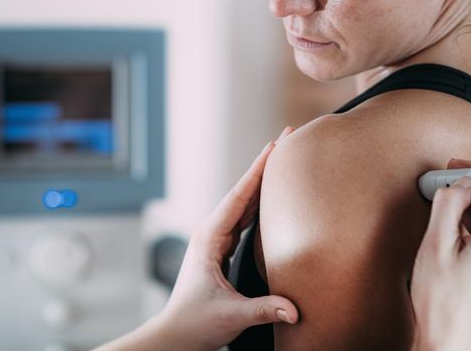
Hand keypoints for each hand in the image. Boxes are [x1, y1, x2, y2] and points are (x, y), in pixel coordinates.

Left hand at [94, 127, 298, 350]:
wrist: (175, 336)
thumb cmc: (195, 323)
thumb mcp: (232, 315)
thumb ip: (264, 308)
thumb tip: (295, 309)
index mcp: (209, 237)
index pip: (239, 196)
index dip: (258, 169)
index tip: (276, 144)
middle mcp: (211, 232)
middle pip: (242, 191)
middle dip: (265, 166)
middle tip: (287, 140)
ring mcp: (215, 239)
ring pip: (243, 202)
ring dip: (262, 181)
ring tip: (284, 161)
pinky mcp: (221, 248)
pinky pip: (244, 218)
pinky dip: (259, 202)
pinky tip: (272, 197)